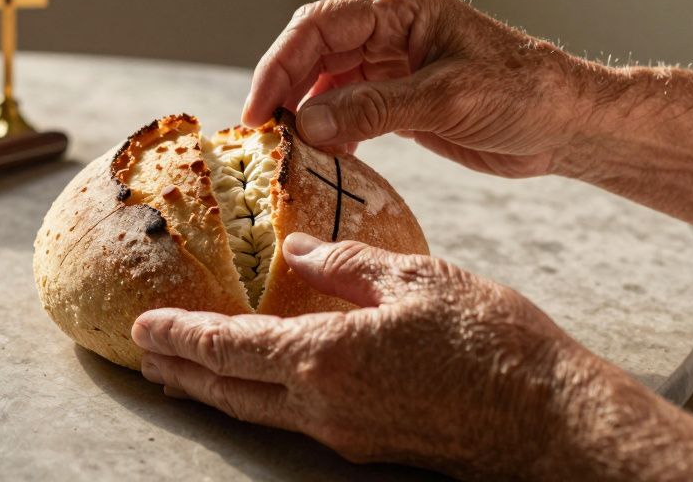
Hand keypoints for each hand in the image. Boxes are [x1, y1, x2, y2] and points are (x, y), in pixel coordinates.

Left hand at [132, 235, 692, 479]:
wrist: (551, 419)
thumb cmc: (493, 343)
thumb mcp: (416, 278)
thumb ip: (346, 263)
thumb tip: (297, 249)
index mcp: (325, 357)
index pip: (226, 347)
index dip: (178, 336)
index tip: (141, 327)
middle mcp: (322, 404)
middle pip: (227, 392)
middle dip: (179, 372)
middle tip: (143, 356)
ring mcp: (344, 432)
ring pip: (256, 412)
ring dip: (213, 391)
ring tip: (182, 373)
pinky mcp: (369, 442)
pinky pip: (293, 419)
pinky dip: (258, 398)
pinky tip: (261, 379)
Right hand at [242, 0, 605, 177]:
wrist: (569, 125)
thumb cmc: (525, 95)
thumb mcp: (447, 99)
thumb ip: (374, 108)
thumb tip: (307, 124)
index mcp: (401, 7)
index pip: (318, 26)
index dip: (279, 64)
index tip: (260, 110)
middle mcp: (390, 29)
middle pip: (312, 51)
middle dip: (283, 90)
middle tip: (262, 135)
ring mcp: (392, 63)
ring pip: (324, 81)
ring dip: (304, 113)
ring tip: (286, 149)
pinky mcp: (398, 97)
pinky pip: (346, 108)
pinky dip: (329, 130)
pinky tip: (324, 155)